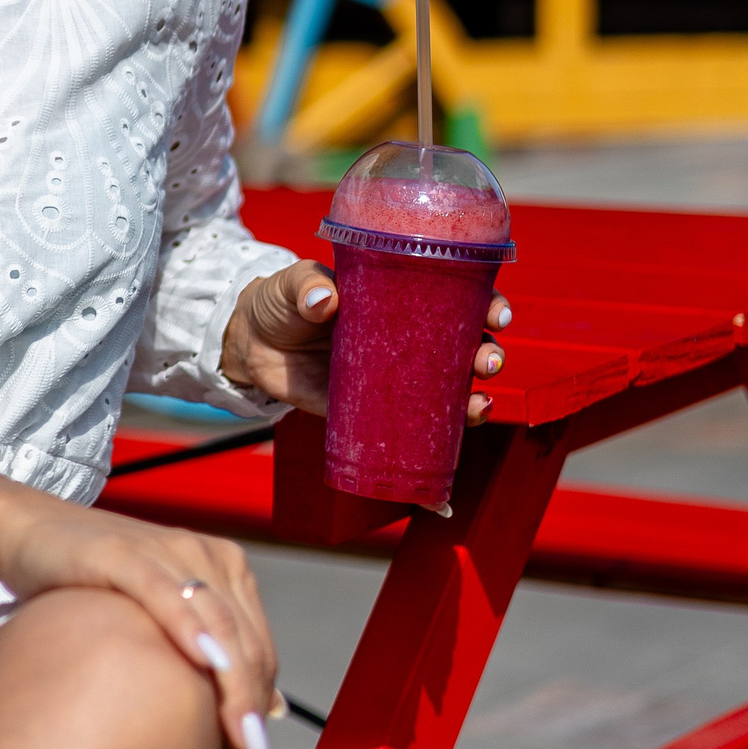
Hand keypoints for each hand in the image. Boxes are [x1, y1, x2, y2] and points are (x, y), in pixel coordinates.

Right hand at [0, 475, 277, 748]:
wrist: (28, 534)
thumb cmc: (92, 587)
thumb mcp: (155, 620)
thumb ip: (206, 657)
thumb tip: (266, 714)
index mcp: (221, 567)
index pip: (259, 648)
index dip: (261, 707)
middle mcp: (202, 554)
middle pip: (245, 641)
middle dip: (250, 710)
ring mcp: (164, 549)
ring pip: (217, 622)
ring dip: (233, 686)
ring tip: (236, 742)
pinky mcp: (122, 551)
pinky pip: (162, 592)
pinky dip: (186, 626)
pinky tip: (201, 659)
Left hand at [218, 261, 508, 421]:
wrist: (251, 342)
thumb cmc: (282, 300)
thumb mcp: (294, 284)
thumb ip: (307, 287)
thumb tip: (324, 300)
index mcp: (400, 295)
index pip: (456, 296)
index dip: (485, 303)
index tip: (497, 313)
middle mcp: (407, 336)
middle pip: (463, 346)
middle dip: (486, 354)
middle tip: (487, 362)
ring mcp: (393, 375)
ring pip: (448, 390)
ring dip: (473, 400)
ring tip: (478, 406)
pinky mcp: (372, 410)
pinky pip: (412, 429)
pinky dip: (436, 446)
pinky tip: (451, 464)